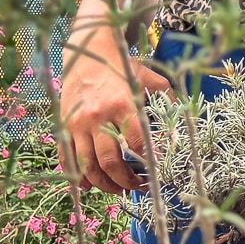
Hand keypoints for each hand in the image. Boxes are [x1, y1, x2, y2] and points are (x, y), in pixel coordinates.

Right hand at [56, 51, 168, 195]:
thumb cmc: (122, 67)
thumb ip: (166, 101)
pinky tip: (90, 185)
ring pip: (87, 166)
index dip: (148, 161)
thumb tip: (181, 129)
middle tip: (138, 187)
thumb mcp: (149, 78)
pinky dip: (78, 176)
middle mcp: (97, 117)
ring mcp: (77, 124)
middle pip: (109, 161)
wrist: (88, 53)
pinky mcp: (63, 127)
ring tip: (118, 190)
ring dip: (103, 185)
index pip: (136, 142)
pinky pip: (67, 160)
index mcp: (122, 104)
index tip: (158, 171)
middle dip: (125, 181)